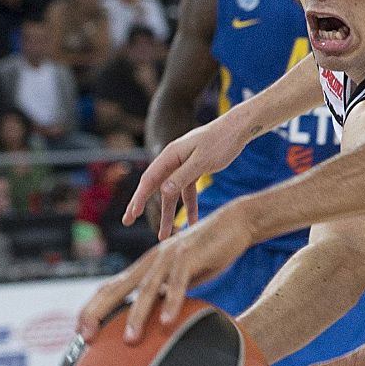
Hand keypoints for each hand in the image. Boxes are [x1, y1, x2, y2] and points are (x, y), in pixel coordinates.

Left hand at [77, 205, 252, 341]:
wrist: (234, 223)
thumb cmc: (209, 252)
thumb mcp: (183, 276)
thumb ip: (168, 291)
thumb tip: (158, 315)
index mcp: (145, 267)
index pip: (111, 288)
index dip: (93, 309)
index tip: (82, 332)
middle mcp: (150, 261)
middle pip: (116, 287)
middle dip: (98, 312)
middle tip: (86, 335)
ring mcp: (168, 257)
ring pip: (146, 289)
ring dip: (136, 316)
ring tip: (130, 340)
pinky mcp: (189, 257)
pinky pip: (178, 284)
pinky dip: (171, 303)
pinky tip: (166, 322)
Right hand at [126, 113, 250, 237]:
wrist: (237, 129)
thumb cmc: (220, 141)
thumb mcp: (202, 160)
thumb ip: (183, 175)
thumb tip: (163, 191)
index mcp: (170, 155)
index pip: (149, 179)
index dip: (139, 197)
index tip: (132, 213)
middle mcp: (173, 160)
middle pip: (154, 187)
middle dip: (142, 205)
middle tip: (127, 221)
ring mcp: (183, 166)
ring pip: (171, 194)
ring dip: (169, 215)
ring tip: (164, 236)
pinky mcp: (195, 170)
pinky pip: (188, 192)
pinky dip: (190, 207)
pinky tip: (194, 223)